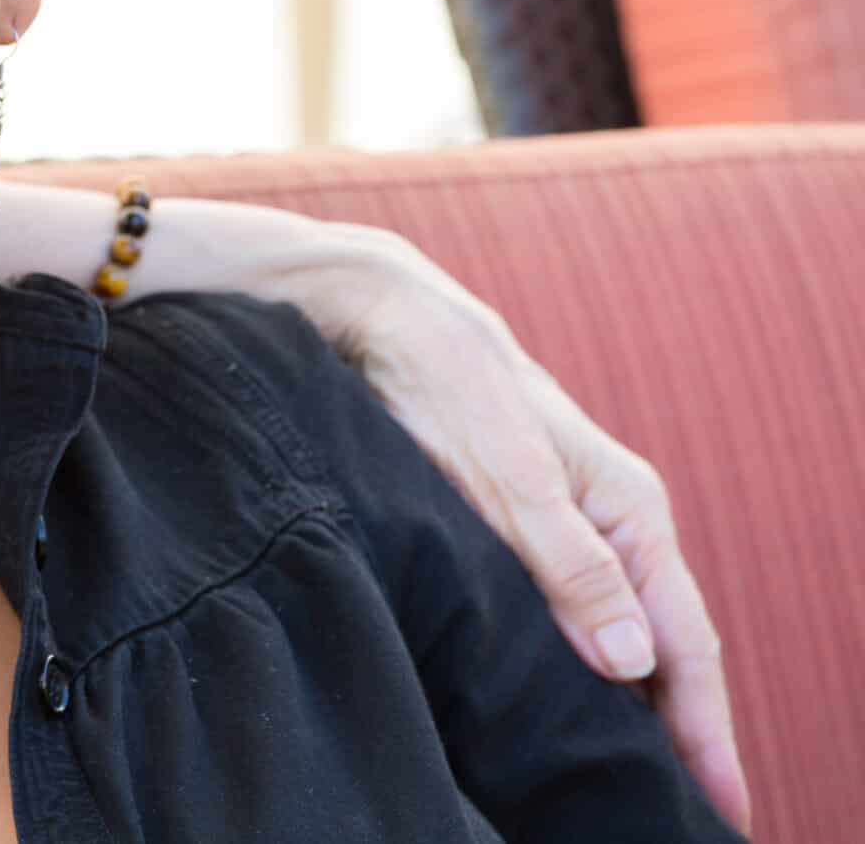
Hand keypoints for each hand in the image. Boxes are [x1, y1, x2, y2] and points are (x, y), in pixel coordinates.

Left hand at [321, 232, 751, 832]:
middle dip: (679, 732)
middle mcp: (611, 520)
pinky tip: (568, 704)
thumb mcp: (507, 477)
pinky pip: (569, 612)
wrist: (388, 317)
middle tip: (687, 816)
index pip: (685, 643)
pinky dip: (582, 666)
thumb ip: (567, 566)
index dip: (704, 730)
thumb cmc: (447, 387)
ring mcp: (569, 523)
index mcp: (630, 509)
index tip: (723, 808)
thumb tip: (631, 662)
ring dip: (631, 705)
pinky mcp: (520, 525)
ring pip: (614, 632)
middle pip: (662, 646)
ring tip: (635, 780)